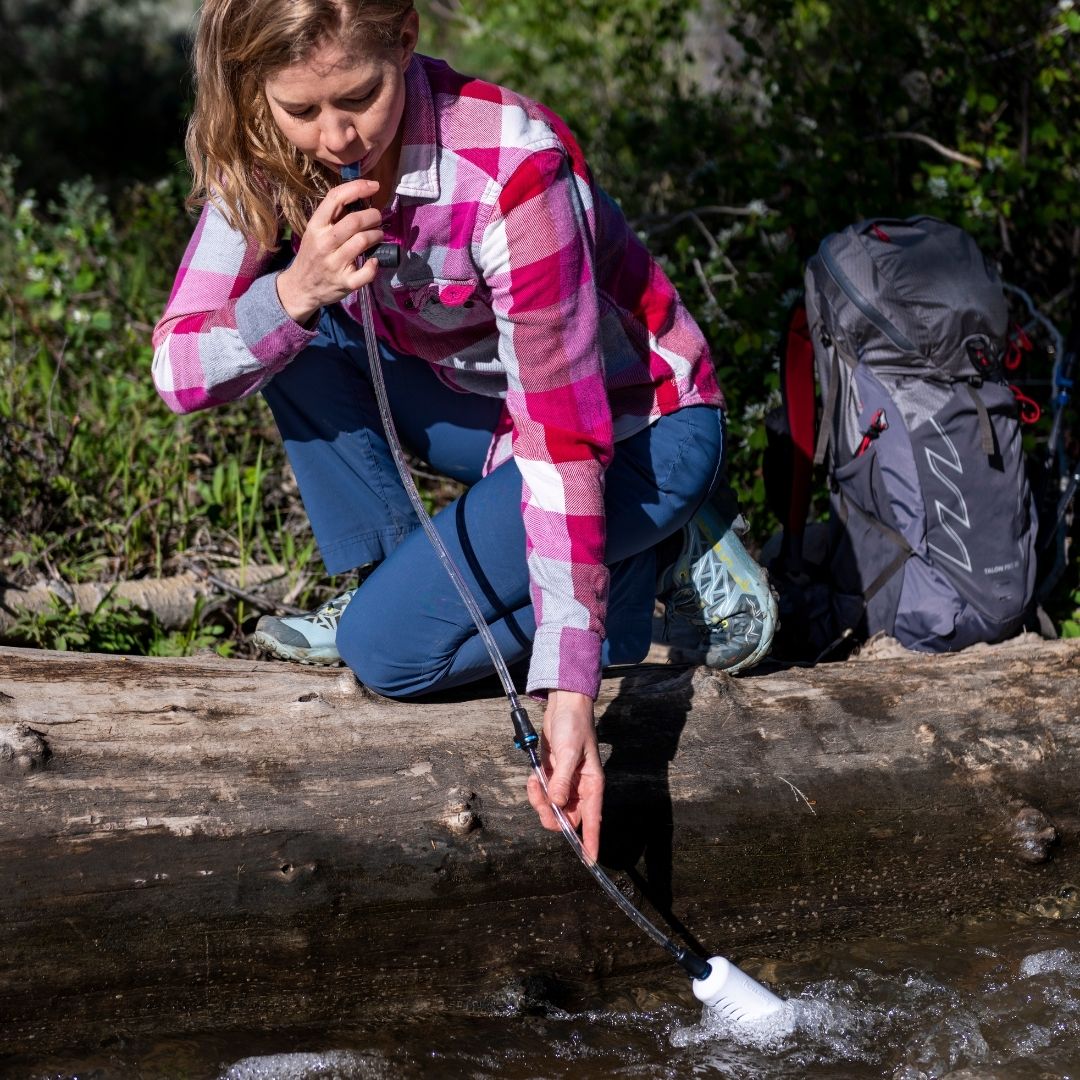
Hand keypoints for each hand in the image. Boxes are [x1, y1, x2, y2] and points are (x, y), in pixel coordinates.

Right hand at [276, 178, 384, 324]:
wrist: (301, 287)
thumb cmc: (313, 255)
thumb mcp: (315, 232)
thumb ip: (333, 217)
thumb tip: (360, 198)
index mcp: (316, 226)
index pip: (336, 198)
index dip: (358, 188)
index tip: (374, 186)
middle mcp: (324, 243)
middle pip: (355, 221)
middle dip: (373, 216)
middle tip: (377, 218)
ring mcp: (335, 263)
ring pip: (363, 241)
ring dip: (377, 235)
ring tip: (377, 235)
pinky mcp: (345, 282)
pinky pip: (367, 272)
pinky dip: (375, 265)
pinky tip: (374, 260)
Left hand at [526, 690, 603, 861]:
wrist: (563, 706)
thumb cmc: (573, 726)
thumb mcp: (569, 751)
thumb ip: (562, 779)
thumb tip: (557, 805)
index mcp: (591, 785)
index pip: (593, 820)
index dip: (591, 841)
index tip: (590, 860)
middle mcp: (579, 789)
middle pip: (565, 819)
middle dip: (550, 813)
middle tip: (539, 795)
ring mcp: (564, 784)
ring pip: (551, 809)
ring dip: (539, 800)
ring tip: (534, 780)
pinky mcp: (552, 777)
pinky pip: (542, 795)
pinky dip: (535, 790)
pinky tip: (534, 774)